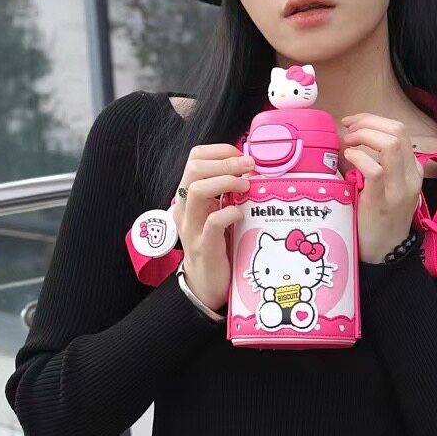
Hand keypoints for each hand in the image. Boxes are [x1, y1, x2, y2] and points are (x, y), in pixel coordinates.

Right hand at [171, 144, 254, 310]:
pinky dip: (229, 213)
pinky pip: (212, 222)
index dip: (221, 151)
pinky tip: (241, 213)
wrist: (205, 284)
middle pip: (193, 169)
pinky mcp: (204, 246)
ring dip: (225, 182)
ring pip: (197, 191)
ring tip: (245, 186)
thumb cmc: (217, 244)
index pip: (195, 158)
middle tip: (249, 167)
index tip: (244, 157)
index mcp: (188, 196)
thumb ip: (227, 191)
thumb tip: (252, 168)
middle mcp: (185, 208)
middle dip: (225, 162)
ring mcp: (192, 227)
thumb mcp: (218, 211)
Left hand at [340, 113, 424, 263]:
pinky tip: (348, 159)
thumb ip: (381, 163)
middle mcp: (411, 175)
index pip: (399, 130)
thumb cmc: (380, 217)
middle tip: (347, 130)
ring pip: (389, 145)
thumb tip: (354, 138)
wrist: (385, 252)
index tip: (352, 123)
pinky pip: (374, 169)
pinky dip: (358, 157)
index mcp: (413, 169)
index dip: (373, 120)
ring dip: (364, 136)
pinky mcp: (383, 201)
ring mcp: (399, 188)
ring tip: (348, 144)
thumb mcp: (389, 186)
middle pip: (396, 131)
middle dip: (368, 122)